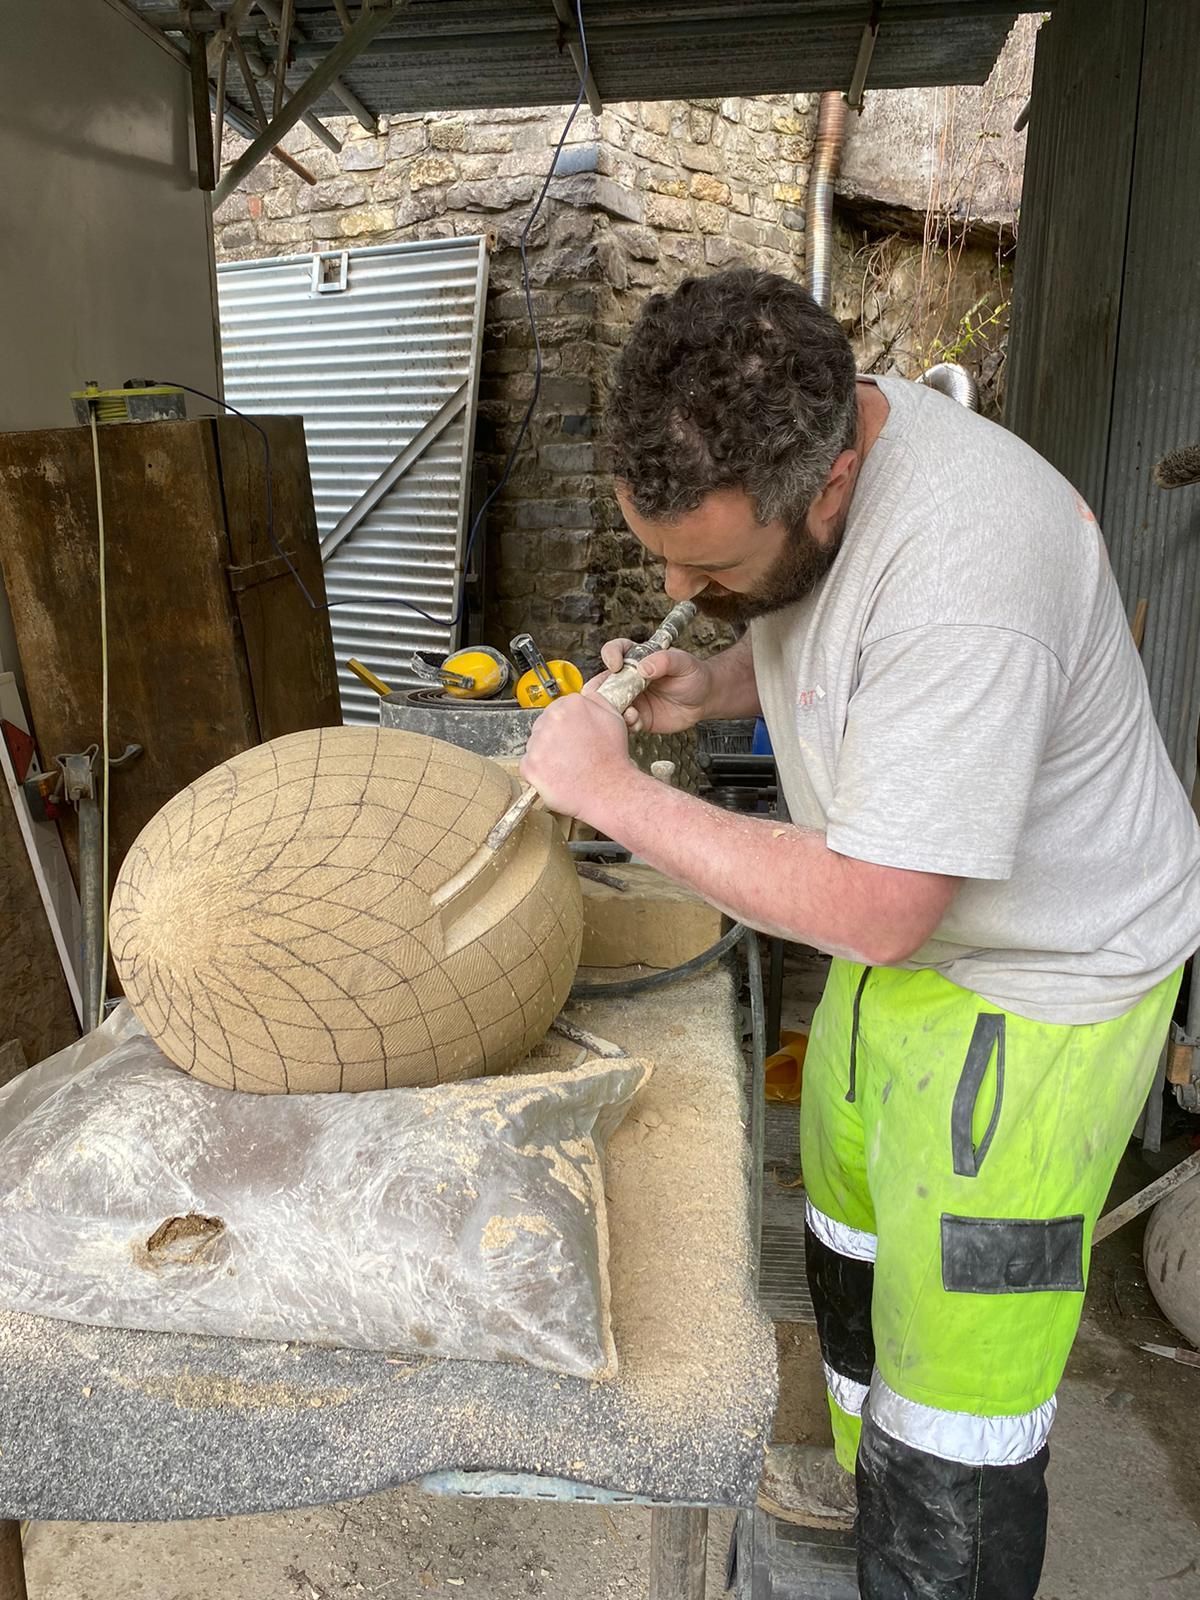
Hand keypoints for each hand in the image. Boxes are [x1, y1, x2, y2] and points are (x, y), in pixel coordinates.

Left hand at [519, 690, 635, 825]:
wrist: (609, 792)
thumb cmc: (613, 760)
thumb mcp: (614, 719)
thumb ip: (596, 701)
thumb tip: (586, 696)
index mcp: (572, 705)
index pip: (559, 707)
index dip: (567, 724)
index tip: (573, 735)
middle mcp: (551, 720)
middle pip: (544, 724)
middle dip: (555, 738)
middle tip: (572, 753)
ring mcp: (538, 743)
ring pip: (535, 744)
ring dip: (546, 754)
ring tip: (567, 766)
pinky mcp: (530, 765)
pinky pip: (528, 765)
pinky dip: (539, 772)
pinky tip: (557, 775)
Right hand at [592, 640, 712, 733]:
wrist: (704, 699)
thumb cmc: (693, 675)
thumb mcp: (684, 663)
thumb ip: (665, 660)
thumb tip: (644, 667)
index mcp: (637, 658)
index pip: (615, 651)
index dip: (610, 655)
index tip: (616, 665)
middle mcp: (629, 678)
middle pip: (603, 680)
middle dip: (600, 689)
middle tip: (607, 696)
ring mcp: (631, 699)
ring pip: (610, 704)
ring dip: (612, 710)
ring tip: (630, 713)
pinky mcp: (638, 717)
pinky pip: (624, 722)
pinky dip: (627, 724)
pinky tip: (637, 722)